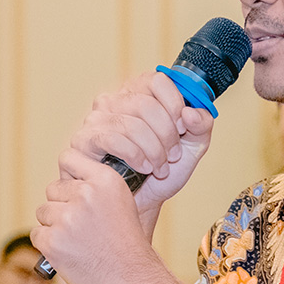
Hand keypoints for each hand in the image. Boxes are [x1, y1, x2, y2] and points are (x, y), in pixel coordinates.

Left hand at [33, 149, 173, 283]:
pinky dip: (48, 246)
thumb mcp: (122, 205)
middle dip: (62, 207)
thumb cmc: (128, 248)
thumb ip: (96, 189)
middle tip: (84, 229)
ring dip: (54, 228)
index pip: (69, 158)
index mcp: (106, 180)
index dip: (69, 176)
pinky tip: (71, 255)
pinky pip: (37, 234)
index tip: (75, 189)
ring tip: (80, 244)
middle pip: (53, 189)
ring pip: (43, 212)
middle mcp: (86, 194)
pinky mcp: (53, 242)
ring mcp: (67, 218)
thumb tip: (64, 180)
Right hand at [62, 71, 215, 214]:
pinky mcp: (82, 141)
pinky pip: (110, 139)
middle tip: (173, 155)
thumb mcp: (191, 148)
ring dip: (153, 150)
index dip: (175, 104)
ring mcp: (94, 119)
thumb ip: (201, 125)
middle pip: (146, 104)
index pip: (157, 80)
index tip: (183, 127)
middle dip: (166, 135)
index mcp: (139, 93)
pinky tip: (142, 168)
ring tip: (160, 167)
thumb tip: (191, 112)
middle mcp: (114, 101)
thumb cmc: (162, 171)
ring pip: (131, 124)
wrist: (141, 203)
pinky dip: (134, 155)